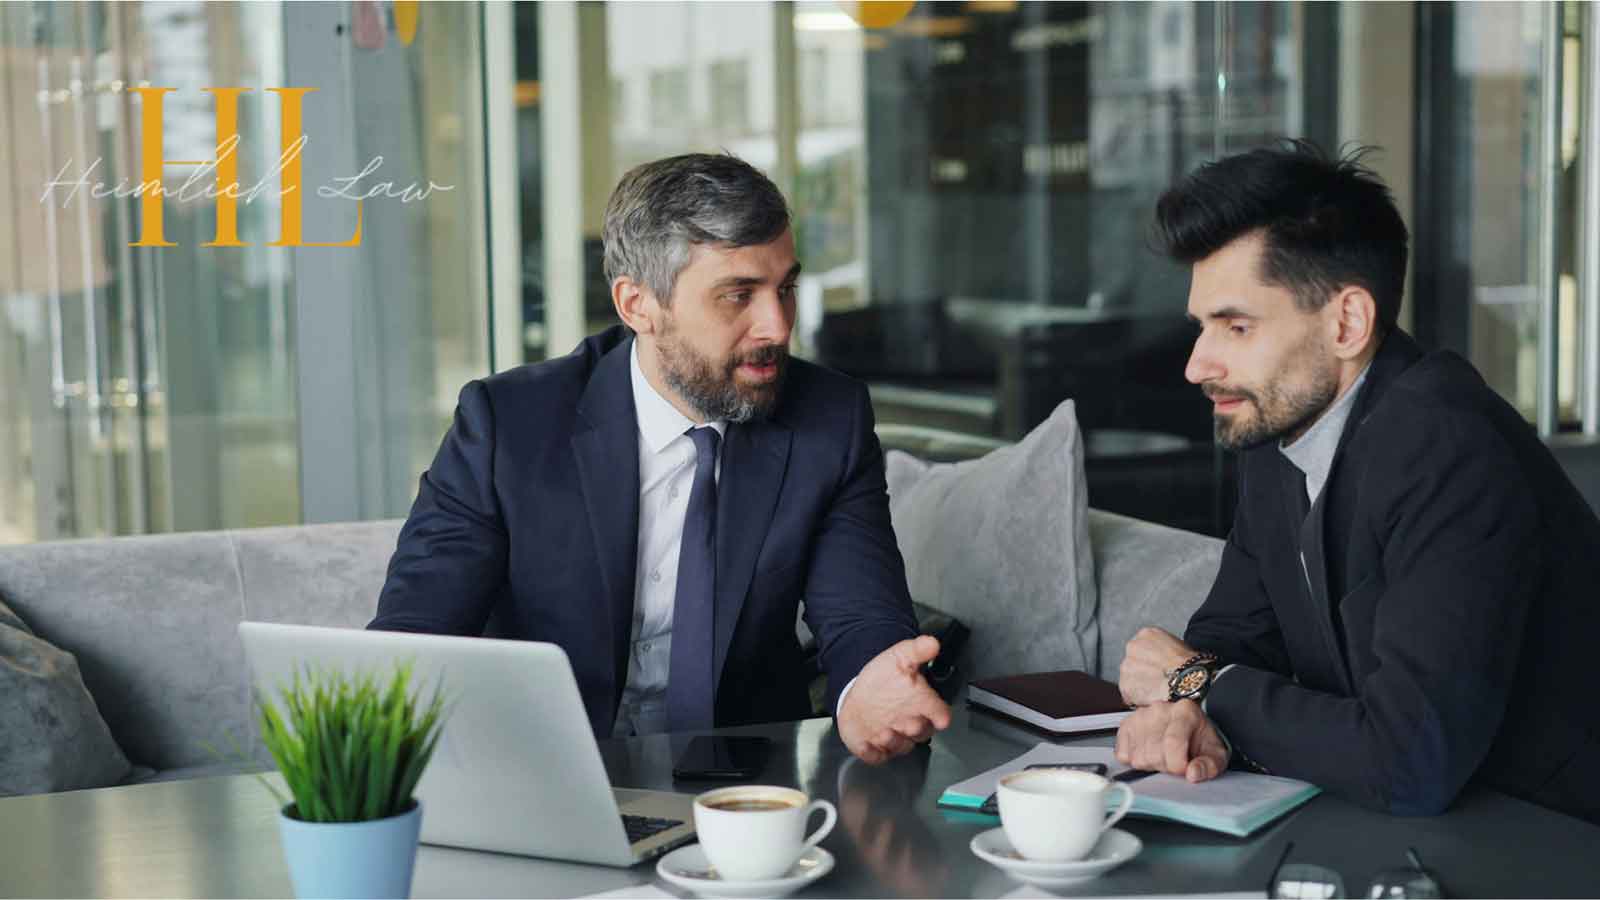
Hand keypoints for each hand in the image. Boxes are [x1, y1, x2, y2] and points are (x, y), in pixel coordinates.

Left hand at [837, 636, 951, 763]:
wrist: (862, 691)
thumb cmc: (885, 678)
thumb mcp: (900, 658)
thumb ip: (917, 650)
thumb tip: (933, 642)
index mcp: (922, 704)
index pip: (940, 713)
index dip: (941, 715)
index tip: (941, 717)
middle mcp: (911, 723)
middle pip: (921, 733)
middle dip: (916, 729)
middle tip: (909, 722)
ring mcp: (894, 737)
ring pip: (901, 746)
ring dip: (894, 742)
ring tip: (885, 732)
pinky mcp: (875, 747)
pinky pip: (876, 756)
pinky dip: (872, 753)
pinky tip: (866, 745)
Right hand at [1114, 699, 1227, 782]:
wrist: (1187, 726)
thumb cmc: (1200, 740)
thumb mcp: (1216, 754)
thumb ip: (1209, 765)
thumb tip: (1193, 773)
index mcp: (1185, 712)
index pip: (1172, 742)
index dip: (1178, 764)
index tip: (1184, 769)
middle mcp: (1159, 709)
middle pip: (1154, 753)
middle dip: (1166, 766)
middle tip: (1175, 761)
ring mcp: (1140, 716)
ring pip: (1138, 757)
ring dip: (1151, 764)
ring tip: (1163, 756)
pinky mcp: (1125, 725)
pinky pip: (1123, 755)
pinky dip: (1135, 760)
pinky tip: (1149, 753)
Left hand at [1119, 626, 1197, 705]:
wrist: (1190, 679)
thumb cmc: (1191, 666)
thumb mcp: (1178, 646)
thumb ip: (1162, 651)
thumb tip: (1161, 661)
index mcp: (1147, 634)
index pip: (1142, 649)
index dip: (1150, 662)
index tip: (1158, 669)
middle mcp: (1133, 647)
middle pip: (1134, 663)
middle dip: (1144, 673)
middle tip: (1159, 682)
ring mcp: (1127, 666)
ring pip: (1130, 678)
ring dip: (1141, 686)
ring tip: (1159, 691)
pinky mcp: (1125, 685)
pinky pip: (1130, 694)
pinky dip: (1139, 699)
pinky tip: (1154, 698)